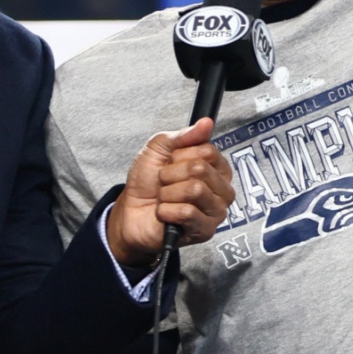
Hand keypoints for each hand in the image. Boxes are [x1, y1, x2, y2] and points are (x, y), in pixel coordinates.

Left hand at [105, 118, 234, 266]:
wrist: (131, 211)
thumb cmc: (147, 181)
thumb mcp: (159, 149)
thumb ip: (183, 135)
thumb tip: (206, 123)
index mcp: (216, 168)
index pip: (207, 151)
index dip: (180, 155)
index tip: (170, 163)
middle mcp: (221, 189)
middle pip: (201, 169)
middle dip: (171, 174)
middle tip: (164, 182)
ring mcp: (216, 212)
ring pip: (195, 190)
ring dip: (168, 193)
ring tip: (164, 198)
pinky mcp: (204, 231)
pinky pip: (187, 213)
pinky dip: (166, 210)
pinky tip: (165, 213)